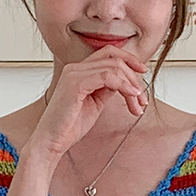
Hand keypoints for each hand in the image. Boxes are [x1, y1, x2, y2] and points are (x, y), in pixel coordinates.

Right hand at [27, 46, 149, 162]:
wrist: (51, 141)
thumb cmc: (69, 126)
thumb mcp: (95, 103)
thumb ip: (107, 89)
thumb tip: (125, 82)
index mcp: (78, 71)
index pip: (108, 53)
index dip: (129, 59)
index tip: (143, 72)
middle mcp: (75, 68)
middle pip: (114, 59)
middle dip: (134, 77)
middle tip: (143, 100)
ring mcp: (74, 74)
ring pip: (114, 67)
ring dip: (132, 85)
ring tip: (139, 104)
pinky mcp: (75, 84)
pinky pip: (107, 77)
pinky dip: (124, 86)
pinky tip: (132, 97)